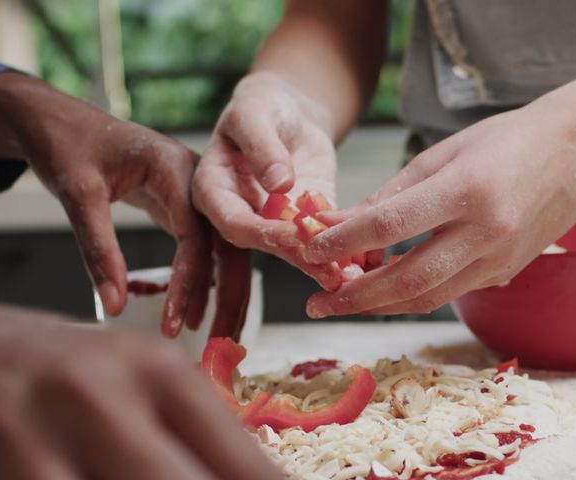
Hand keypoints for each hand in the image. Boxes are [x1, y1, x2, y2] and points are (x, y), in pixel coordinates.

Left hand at [0, 72, 211, 337]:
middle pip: (229, 245)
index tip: (176, 323)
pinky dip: (208, 281)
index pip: (198, 235)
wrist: (56, 117)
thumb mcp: (77, 194)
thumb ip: (98, 250)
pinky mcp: (184, 206)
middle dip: (228, 297)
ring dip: (225, 294)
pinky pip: (206, 248)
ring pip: (225, 250)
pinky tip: (202, 312)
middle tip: (219, 344)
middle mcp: (198, 179)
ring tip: (218, 339)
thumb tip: (115, 306)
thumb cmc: (66, 144)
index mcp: (177, 167)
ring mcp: (196, 193)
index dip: (190, 283)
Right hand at [191, 72, 342, 290]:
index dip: (261, 232)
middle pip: (265, 243)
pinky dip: (340, 250)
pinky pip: (320, 238)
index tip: (292, 234)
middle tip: (328, 270)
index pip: (233, 222)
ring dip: (321, 263)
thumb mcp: (255, 114)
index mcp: (215, 190)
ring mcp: (273, 220)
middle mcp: (242, 212)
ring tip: (348, 277)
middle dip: (298, 257)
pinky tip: (361, 264)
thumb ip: (262, 146)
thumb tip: (279, 183)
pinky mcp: (304, 221)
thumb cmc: (262, 105)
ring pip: (294, 249)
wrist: (289, 110)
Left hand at [300, 101, 575, 316]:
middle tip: (316, 303)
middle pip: (408, 280)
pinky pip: (449, 292)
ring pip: (427, 298)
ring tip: (341, 302)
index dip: (345, 241)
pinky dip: (412, 295)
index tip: (310, 249)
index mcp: (467, 190)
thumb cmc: (506, 142)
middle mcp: (487, 233)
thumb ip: (390, 194)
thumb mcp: (442, 154)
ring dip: (379, 305)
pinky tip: (384, 289)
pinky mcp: (505, 274)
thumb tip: (335, 222)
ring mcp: (500, 261)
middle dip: (355, 296)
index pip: (391, 225)